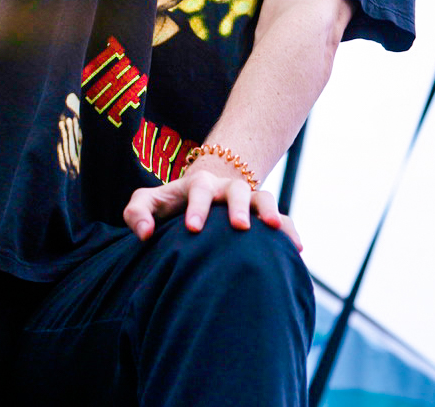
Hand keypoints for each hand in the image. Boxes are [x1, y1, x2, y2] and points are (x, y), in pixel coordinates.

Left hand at [123, 168, 302, 249]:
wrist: (201, 195)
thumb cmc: (170, 204)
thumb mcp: (149, 202)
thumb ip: (138, 213)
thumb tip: (145, 233)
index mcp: (199, 185)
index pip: (199, 191)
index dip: (197, 207)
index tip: (193, 228)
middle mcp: (226, 189)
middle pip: (236, 190)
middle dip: (237, 206)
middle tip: (239, 227)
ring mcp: (247, 199)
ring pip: (263, 197)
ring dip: (269, 212)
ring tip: (273, 229)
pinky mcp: (261, 214)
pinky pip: (280, 218)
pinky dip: (288, 229)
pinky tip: (296, 249)